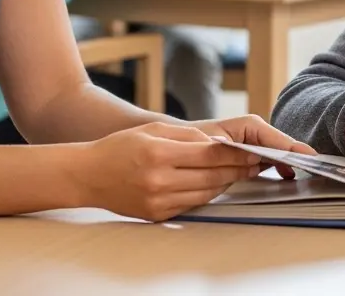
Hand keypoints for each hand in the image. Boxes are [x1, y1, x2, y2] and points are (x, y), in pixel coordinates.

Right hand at [77, 122, 264, 221]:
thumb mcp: (151, 130)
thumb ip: (186, 136)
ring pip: (205, 193)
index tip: (254, 152)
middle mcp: (158, 179)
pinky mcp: (157, 214)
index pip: (209, 155)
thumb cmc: (119, 148)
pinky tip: (216, 184)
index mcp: (158, 153)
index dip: (236, 154)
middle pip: (212, 176)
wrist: (88, 175)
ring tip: (240, 173)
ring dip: (226, 184)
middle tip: (255, 164)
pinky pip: (191, 204)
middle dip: (237, 170)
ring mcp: (158, 200)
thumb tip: (218, 143)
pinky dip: (207, 194)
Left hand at [194, 114, 319, 179]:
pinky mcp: (252, 152)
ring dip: (290, 161)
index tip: (310, 156)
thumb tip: (256, 161)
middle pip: (282, 144)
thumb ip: (234, 156)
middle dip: (296, 154)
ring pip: (278, 151)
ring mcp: (255, 141)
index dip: (293, 148)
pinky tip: (287, 174)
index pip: (277, 138)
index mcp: (249, 126)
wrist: (183, 144)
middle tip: (315, 167)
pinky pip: (271, 158)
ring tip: (304, 172)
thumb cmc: (195, 141)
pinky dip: (279, 165)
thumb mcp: (212, 149)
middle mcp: (255, 131)